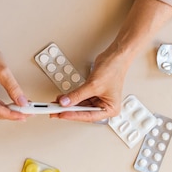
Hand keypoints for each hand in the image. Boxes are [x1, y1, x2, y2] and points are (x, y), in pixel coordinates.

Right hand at [0, 42, 29, 120]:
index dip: (12, 115)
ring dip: (11, 111)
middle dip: (13, 114)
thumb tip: (21, 101)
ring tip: (24, 109)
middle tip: (27, 112)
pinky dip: (6, 106)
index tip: (24, 115)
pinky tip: (15, 105)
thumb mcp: (3, 71)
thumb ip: (14, 88)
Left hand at [52, 0, 171, 121]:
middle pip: (83, 112)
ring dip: (68, 104)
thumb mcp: (93, 85)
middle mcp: (105, 106)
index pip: (89, 116)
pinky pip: (80, 97)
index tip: (62, 114)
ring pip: (80, 105)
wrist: (116, 55)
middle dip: (69, 110)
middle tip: (55, 111)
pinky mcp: (92, 92)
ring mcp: (98, 99)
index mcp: (110, 109)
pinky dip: (71, 97)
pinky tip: (63, 98)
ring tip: (56, 105)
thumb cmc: (114, 69)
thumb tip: (65, 102)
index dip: (74, 115)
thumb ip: (77, 95)